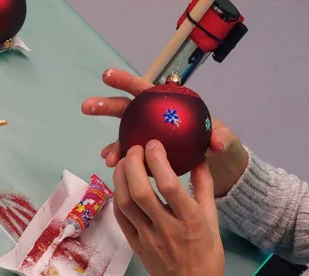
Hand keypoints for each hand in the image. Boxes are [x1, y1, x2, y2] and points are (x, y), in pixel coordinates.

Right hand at [81, 68, 248, 197]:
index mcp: (166, 104)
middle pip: (125, 108)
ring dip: (112, 145)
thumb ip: (220, 136)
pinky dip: (121, 159)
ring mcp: (146, 136)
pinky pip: (130, 155)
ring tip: (106, 158)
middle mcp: (152, 117)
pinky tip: (114, 167)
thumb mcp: (221, 136)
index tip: (107, 76)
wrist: (215, 162)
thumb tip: (218, 143)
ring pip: (124, 135)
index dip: (125, 81)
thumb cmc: (216, 141)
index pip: (143, 87)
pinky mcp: (145, 155)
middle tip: (87, 107)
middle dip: (104, 106)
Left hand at [114, 145, 226, 275]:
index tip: (153, 144)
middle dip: (133, 165)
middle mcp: (167, 228)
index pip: (169, 185)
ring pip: (126, 204)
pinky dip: (118, 198)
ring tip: (124, 162)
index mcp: (190, 220)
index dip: (158, 161)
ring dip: (120, 179)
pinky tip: (121, 185)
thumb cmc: (206, 254)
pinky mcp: (135, 246)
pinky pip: (121, 219)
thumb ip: (204, 187)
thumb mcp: (213, 219)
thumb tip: (199, 157)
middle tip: (133, 149)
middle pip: (141, 192)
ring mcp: (148, 238)